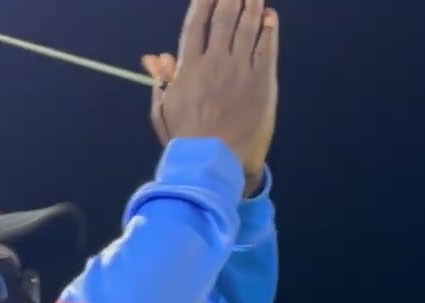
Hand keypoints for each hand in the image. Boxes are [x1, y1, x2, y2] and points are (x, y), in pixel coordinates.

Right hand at [146, 0, 279, 190]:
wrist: (215, 163)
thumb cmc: (186, 141)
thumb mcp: (163, 111)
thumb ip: (160, 81)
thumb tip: (154, 57)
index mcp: (189, 68)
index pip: (197, 24)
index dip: (204, 2)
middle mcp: (215, 62)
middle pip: (224, 18)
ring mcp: (241, 70)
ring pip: (247, 27)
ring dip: (251, 5)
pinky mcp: (262, 82)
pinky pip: (266, 47)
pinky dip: (268, 29)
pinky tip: (270, 17)